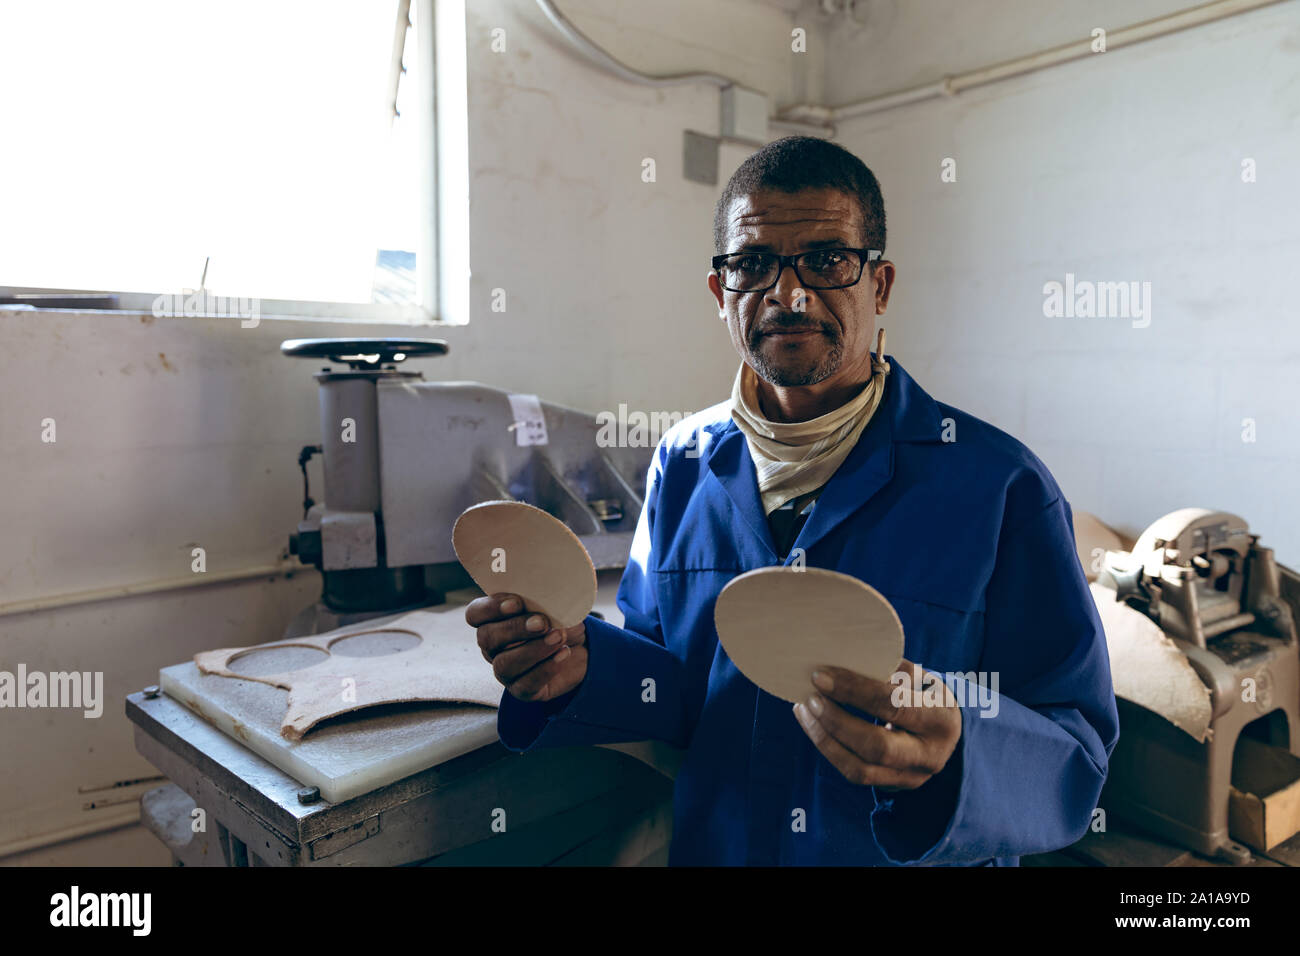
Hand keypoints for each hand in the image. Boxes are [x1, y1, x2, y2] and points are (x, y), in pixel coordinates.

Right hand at [465, 592, 587, 703]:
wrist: (580, 648)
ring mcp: (505, 671)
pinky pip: (525, 685)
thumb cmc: (559, 620)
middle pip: (487, 638)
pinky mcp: (522, 689)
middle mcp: (493, 647)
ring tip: (559, 637)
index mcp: (493, 619)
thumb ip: (541, 598)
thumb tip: (547, 594)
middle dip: (515, 628)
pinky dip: (546, 669)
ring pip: (504, 665)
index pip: (475, 614)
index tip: (517, 603)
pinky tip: (563, 654)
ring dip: (533, 650)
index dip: (490, 608)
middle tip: (543, 623)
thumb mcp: (553, 604)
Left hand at [793, 658, 960, 790]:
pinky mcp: (892, 785)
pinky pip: (854, 773)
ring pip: (860, 768)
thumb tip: (842, 656)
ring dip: (825, 738)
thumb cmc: (924, 694)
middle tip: (811, 697)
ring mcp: (912, 777)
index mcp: (940, 719)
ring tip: (804, 709)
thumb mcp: (918, 678)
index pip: (895, 705)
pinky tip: (813, 724)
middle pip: (877, 746)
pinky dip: (829, 748)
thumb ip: (888, 670)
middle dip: (836, 721)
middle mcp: (930, 755)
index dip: (855, 690)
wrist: (947, 733)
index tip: (822, 675)